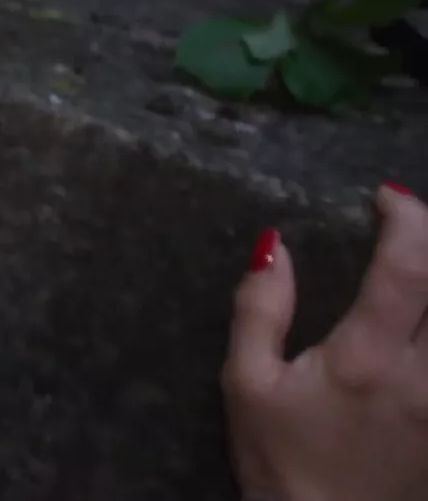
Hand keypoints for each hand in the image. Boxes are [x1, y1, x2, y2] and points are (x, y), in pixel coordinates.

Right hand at [223, 183, 427, 500]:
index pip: (407, 268)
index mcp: (366, 357)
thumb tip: (276, 247)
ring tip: (423, 265)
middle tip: (414, 224)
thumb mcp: (247, 385)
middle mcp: (423, 374)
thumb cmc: (282, 459)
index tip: (388, 197)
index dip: (407, 220)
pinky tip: (426, 318)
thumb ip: (260, 311)